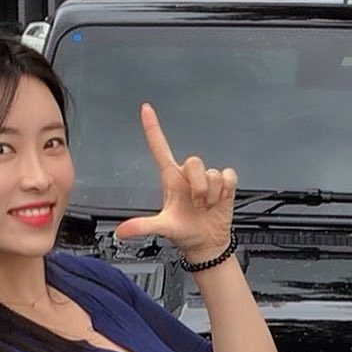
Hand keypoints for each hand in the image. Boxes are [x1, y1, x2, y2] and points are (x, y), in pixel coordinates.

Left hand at [114, 103, 237, 260]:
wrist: (207, 243)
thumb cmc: (184, 232)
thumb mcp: (163, 228)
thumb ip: (143, 226)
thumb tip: (121, 231)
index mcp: (171, 179)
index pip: (160, 148)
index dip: (153, 128)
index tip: (146, 109)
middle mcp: (188, 175)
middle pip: (195, 161)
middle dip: (198, 186)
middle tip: (196, 204)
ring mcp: (207, 178)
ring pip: (213, 172)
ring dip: (212, 194)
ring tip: (207, 206)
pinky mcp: (224, 183)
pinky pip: (229, 175)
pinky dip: (226, 191)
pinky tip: (220, 200)